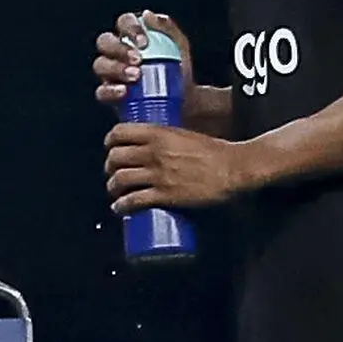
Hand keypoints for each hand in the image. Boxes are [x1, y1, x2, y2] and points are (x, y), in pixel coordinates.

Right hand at [93, 10, 192, 106]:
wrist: (184, 100)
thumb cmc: (178, 69)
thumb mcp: (179, 47)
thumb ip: (167, 29)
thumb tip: (148, 15)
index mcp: (131, 35)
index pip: (124, 22)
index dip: (130, 28)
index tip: (144, 42)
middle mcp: (116, 51)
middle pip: (105, 42)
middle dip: (119, 49)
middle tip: (138, 60)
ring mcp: (109, 73)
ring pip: (100, 65)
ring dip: (116, 69)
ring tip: (136, 76)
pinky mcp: (109, 94)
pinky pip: (102, 92)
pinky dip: (111, 91)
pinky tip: (125, 92)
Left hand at [106, 120, 249, 213]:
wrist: (232, 168)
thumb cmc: (214, 151)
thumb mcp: (185, 135)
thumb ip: (168, 138)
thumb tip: (157, 144)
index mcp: (158, 133)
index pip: (119, 133)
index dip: (110, 141)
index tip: (111, 148)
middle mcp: (153, 152)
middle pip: (115, 158)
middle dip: (109, 167)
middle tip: (113, 173)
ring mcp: (157, 174)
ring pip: (120, 180)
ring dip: (112, 188)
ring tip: (116, 193)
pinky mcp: (164, 194)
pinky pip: (134, 200)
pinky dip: (122, 205)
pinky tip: (119, 208)